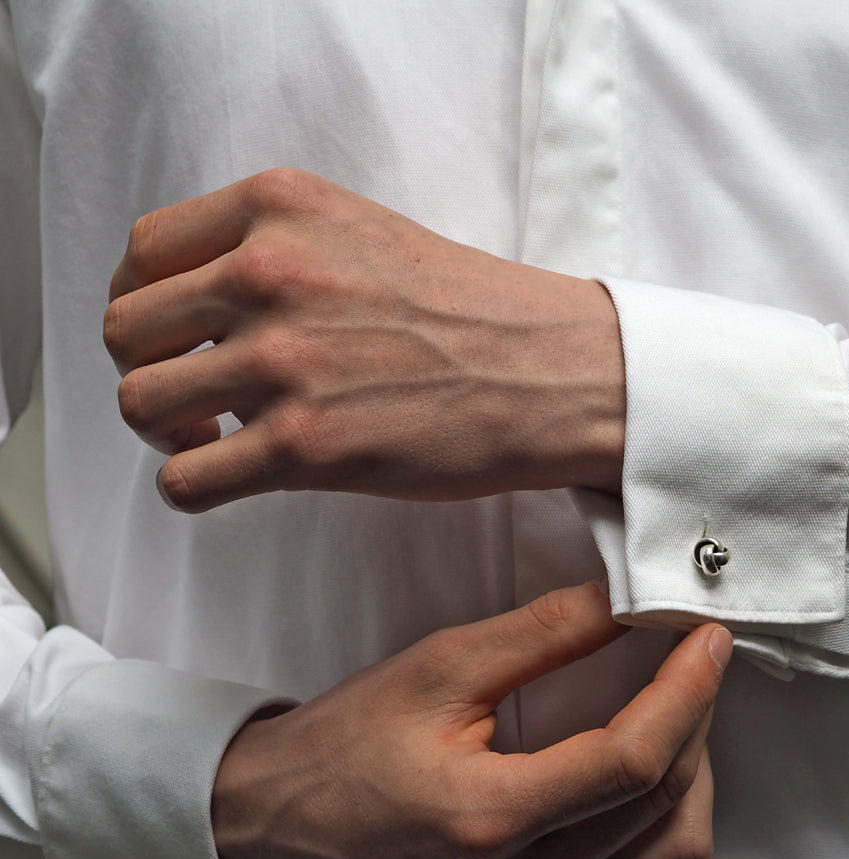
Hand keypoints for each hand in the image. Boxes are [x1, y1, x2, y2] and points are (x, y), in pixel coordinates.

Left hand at [104, 168, 625, 512]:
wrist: (548, 370)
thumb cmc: (468, 309)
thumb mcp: (359, 231)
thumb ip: (271, 246)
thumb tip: (196, 304)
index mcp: (278, 208)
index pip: (143, 253)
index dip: (143, 306)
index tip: (172, 339)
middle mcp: (269, 274)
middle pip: (126, 332)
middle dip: (148, 371)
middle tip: (192, 397)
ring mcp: (284, 361)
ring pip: (140, 406)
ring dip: (165, 432)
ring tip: (211, 439)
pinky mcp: (305, 445)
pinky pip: (184, 481)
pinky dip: (188, 487)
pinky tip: (230, 475)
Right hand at [211, 581, 731, 858]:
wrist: (282, 829)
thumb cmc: (346, 744)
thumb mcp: (440, 668)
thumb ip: (543, 633)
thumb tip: (625, 600)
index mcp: (492, 820)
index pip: (633, 760)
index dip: (687, 691)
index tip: (707, 636)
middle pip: (666, 806)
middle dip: (696, 720)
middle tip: (689, 660)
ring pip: (671, 855)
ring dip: (690, 775)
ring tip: (672, 712)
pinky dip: (664, 822)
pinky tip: (643, 774)